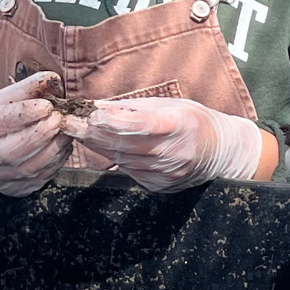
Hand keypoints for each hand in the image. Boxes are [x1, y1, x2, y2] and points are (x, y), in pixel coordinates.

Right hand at [0, 72, 85, 196]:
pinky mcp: (14, 189)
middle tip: (60, 118)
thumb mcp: (2, 98)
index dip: (24, 114)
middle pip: (13, 151)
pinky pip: (40, 178)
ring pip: (30, 167)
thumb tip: (54, 79)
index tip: (46, 105)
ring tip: (65, 130)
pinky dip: (56, 161)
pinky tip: (63, 145)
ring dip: (54, 148)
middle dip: (41, 133)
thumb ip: (27, 88)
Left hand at [79, 97, 264, 192]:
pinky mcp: (159, 185)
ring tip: (82, 132)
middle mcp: (173, 152)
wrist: (219, 152)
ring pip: (122, 159)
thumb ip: (137, 107)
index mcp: (179, 125)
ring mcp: (166, 172)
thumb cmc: (195, 121)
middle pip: (125, 145)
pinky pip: (129, 171)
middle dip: (94, 134)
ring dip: (100, 146)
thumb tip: (101, 107)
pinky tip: (107, 146)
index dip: (114, 121)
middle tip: (70, 123)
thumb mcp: (173, 104)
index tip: (92, 115)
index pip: (141, 125)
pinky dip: (116, 158)